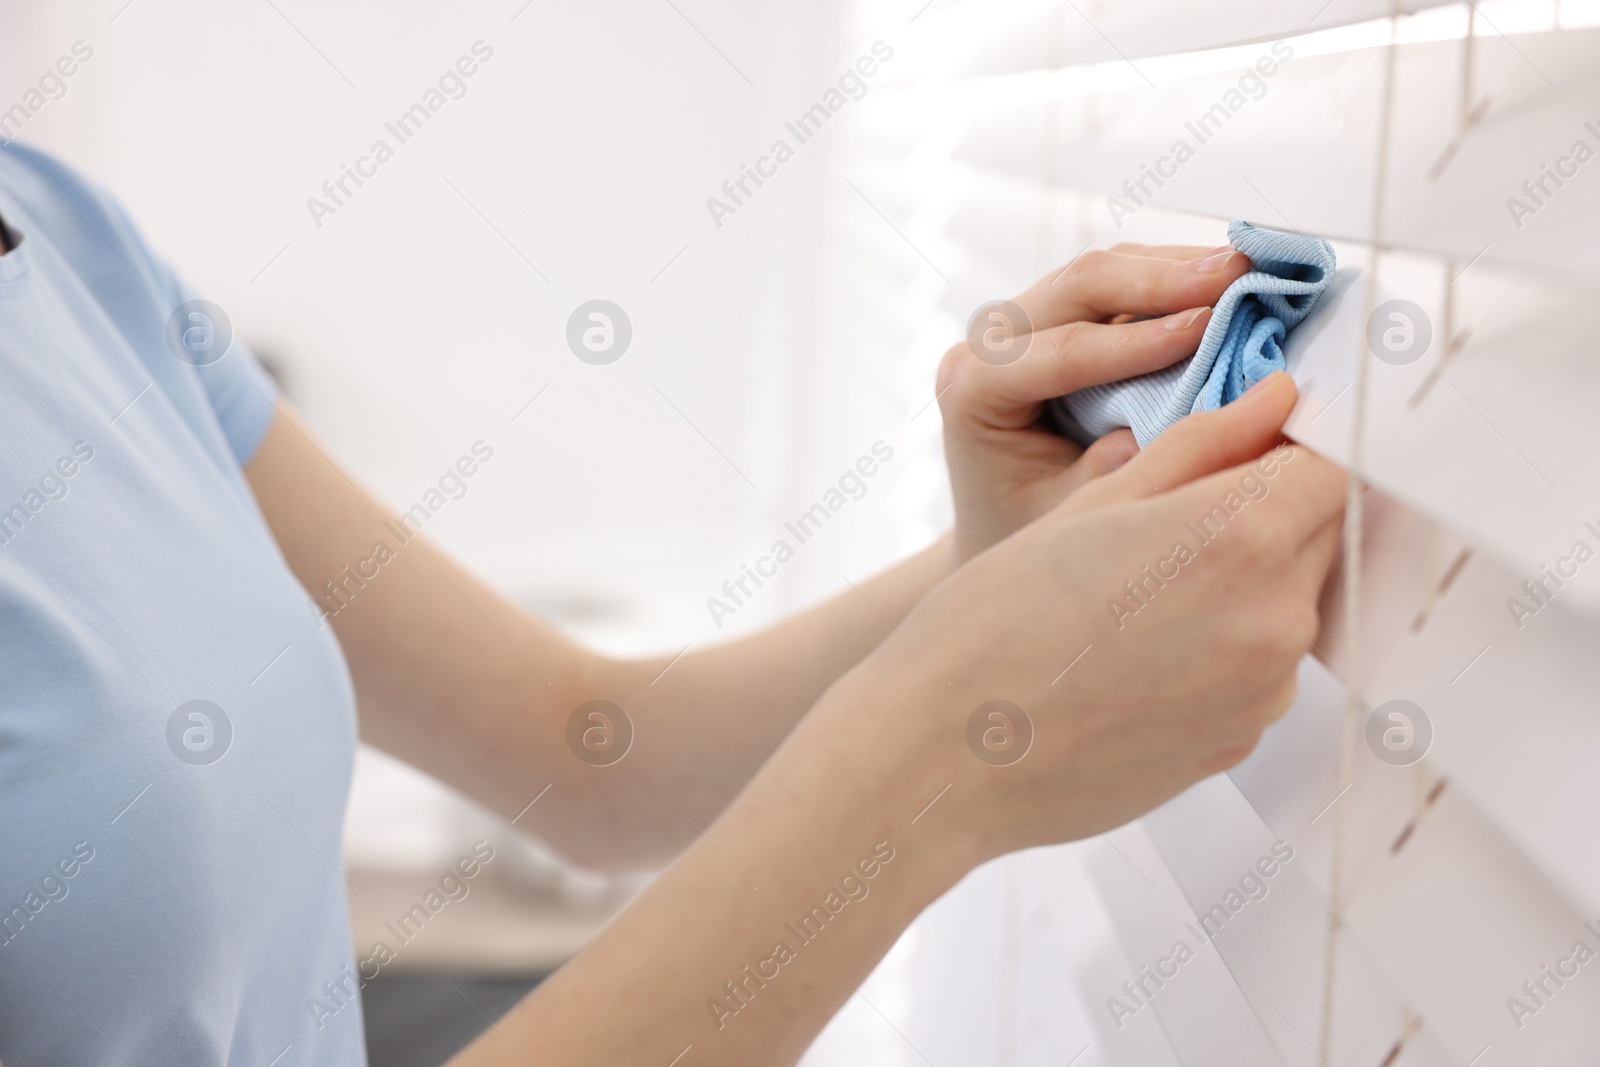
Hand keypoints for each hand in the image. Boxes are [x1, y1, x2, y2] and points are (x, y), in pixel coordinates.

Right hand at [854, 372, 1343, 863]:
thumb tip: (1277, 397)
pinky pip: (1257, 671)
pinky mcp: (1242, 742)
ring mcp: (1265, 692)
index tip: (1241, 452)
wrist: (946, 755)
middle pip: (1318, 534)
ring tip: (1133, 603)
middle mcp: (1276, 618)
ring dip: (1239, 588)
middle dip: (1262, 516)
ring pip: (1287, 604)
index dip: (1286, 450)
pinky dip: (1216, 653)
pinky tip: (1133, 658)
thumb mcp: (1091, 505)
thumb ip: (1202, 446)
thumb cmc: (993, 620)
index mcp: (1240, 536)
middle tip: (1162, 528)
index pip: (1330, 463)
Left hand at [937, 242, 1252, 560]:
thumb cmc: (1025, 527)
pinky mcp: (1062, 311)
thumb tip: (1188, 417)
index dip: (1136, 338)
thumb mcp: (1066, 512)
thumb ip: (1116, 468)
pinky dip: (1177, 275)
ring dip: (1180, 266)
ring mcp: (1026, 316)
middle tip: (1240, 273)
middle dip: (1165, 277)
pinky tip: (1229, 277)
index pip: (1062, 350)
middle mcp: (991, 340)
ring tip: (1249, 268)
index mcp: (974, 388)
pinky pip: (1121, 280)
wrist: (999, 524)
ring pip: (1105, 271)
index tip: (1204, 327)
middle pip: (1080, 285)